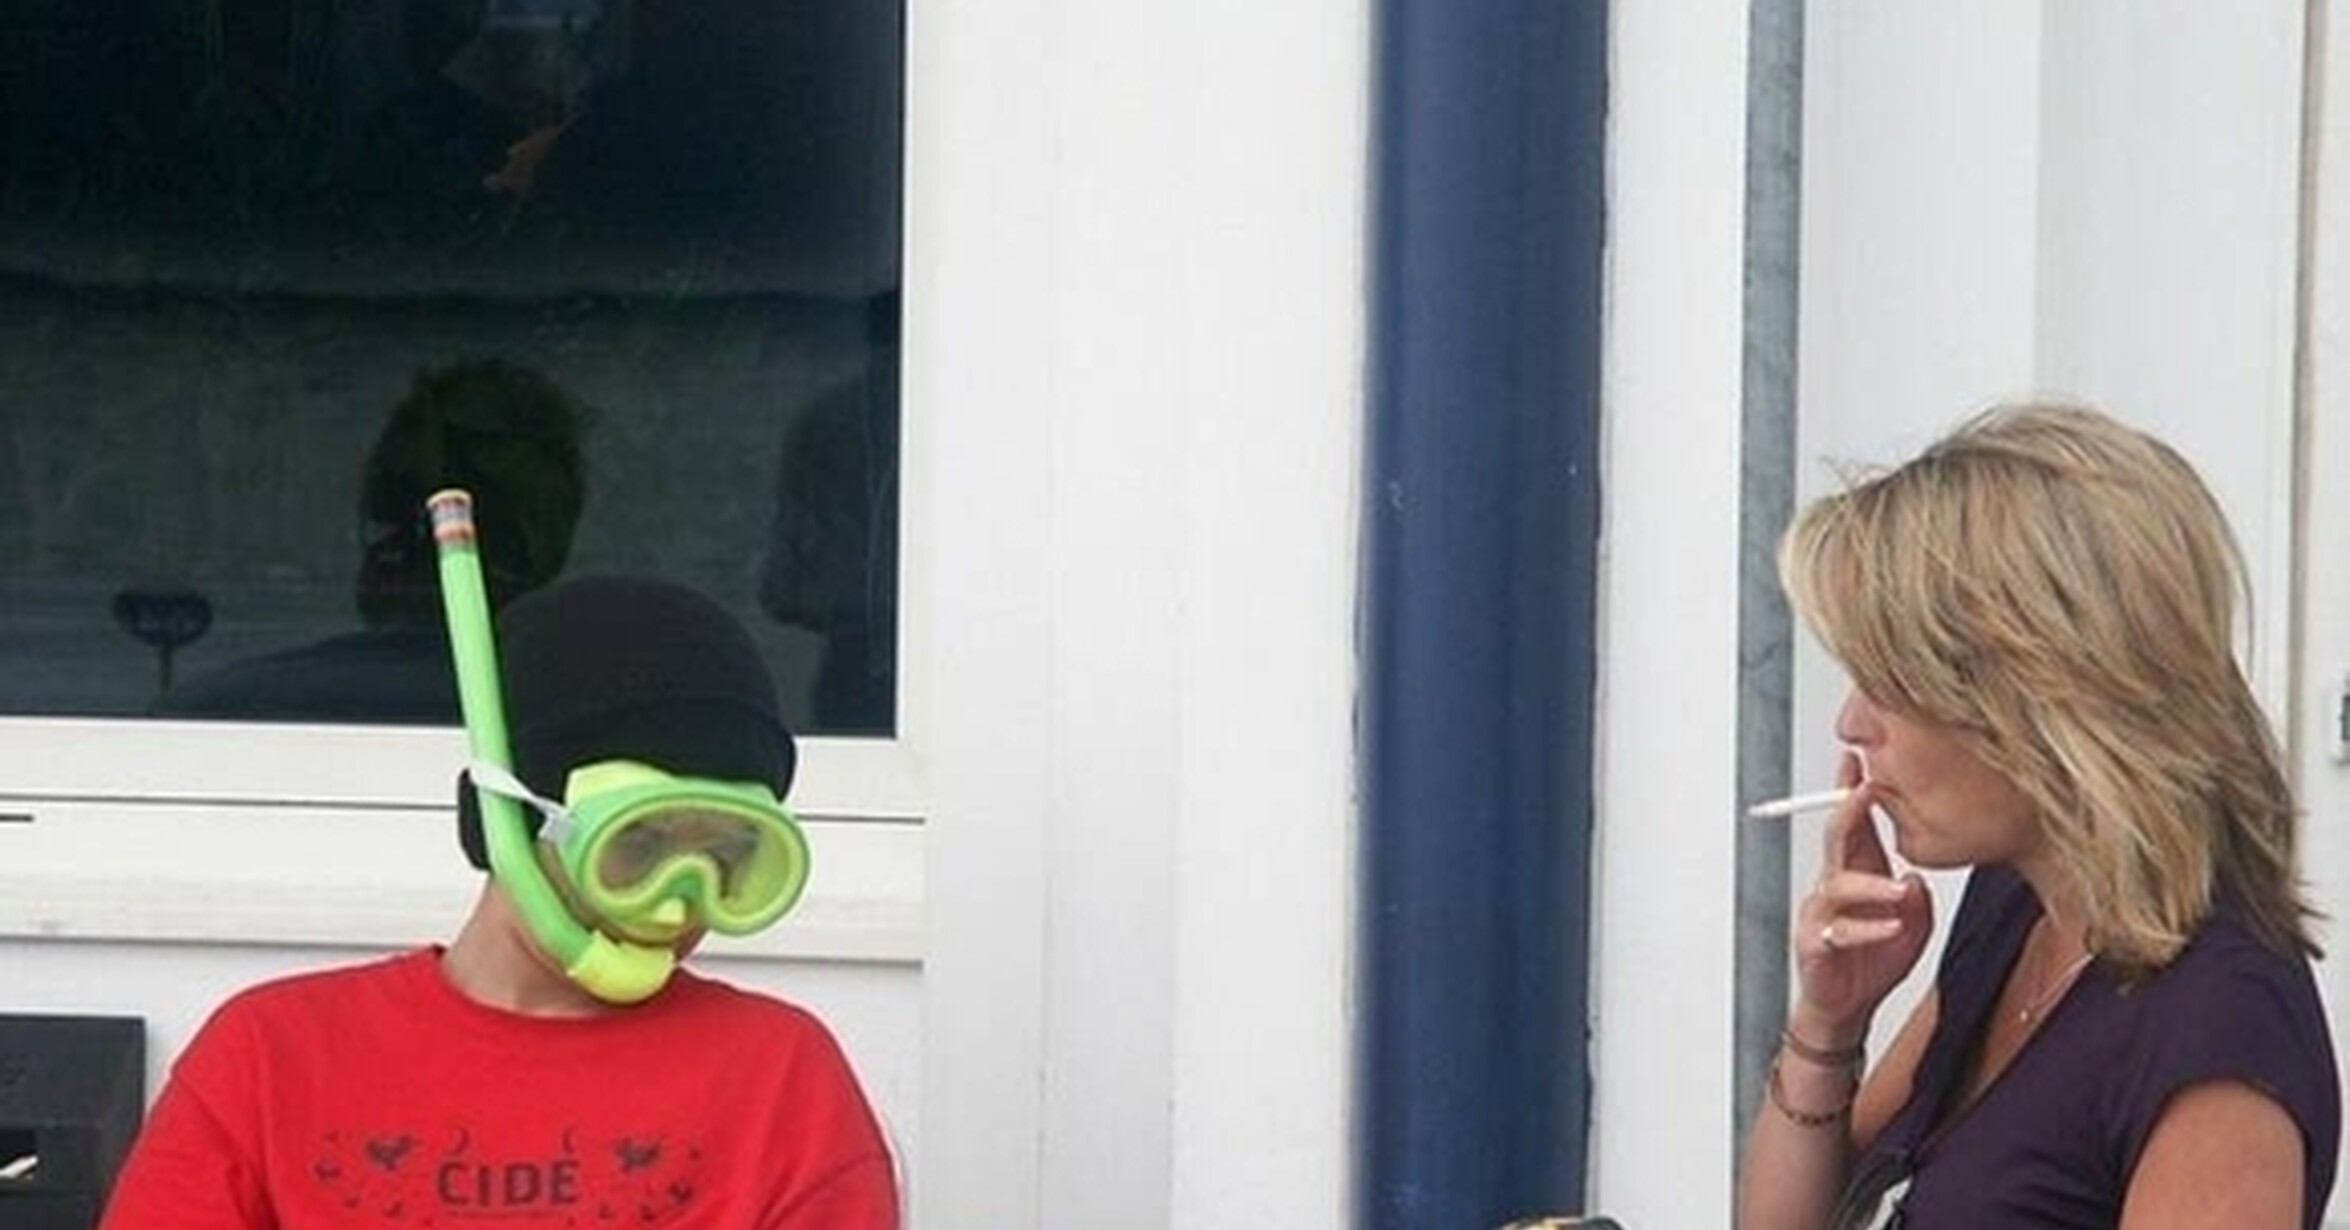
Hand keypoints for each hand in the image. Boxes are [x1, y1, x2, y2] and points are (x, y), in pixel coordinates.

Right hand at [1789, 753, 1932, 1043]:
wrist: (1847, 1007)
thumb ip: (1917, 899)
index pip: (1854, 825)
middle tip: (1865, 790)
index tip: (1858, 762)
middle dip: (1849, 811)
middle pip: (1837, 839)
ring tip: (1900, 889)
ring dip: (1871, 883)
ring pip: (1839, 885)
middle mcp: (1834, 886)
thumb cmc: (1872, 960)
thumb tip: (1916, 879)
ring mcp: (1821, 913)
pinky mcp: (1815, 943)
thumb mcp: (1911, 923)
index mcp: (1857, 873)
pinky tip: (1890, 927)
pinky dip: (1866, 929)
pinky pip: (1838, 931)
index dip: (1853, 793)